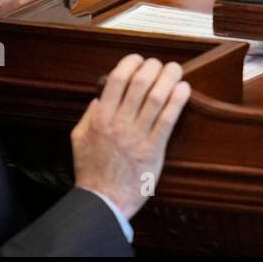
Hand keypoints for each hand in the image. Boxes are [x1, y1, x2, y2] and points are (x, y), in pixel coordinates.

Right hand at [70, 54, 191, 218]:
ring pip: (156, 98)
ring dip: (168, 78)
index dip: (130, 63)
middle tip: (159, 64)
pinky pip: (168, 120)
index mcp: (101, 118)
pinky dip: (177, 101)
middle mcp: (119, 124)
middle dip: (152, 67)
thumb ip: (88, 116)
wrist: (102, 201)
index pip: (117, 80)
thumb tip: (99, 98)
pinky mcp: (153, 150)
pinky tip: (183, 89)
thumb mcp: (79, 139)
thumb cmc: (91, 171)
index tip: (138, 60)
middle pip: (140, 84)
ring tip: (175, 70)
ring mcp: (137, 137)